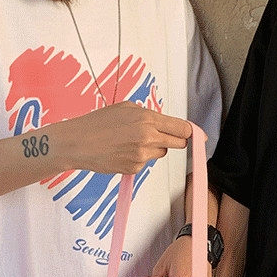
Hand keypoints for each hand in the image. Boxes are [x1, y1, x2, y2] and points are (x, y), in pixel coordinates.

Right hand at [62, 102, 191, 175]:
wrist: (77, 143)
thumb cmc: (97, 123)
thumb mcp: (125, 108)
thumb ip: (148, 115)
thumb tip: (165, 123)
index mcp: (146, 118)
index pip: (181, 128)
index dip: (192, 133)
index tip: (199, 136)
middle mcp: (147, 137)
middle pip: (178, 143)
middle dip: (176, 140)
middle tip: (167, 137)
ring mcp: (141, 155)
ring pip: (161, 152)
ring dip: (154, 147)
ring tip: (132, 141)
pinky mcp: (134, 168)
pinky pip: (146, 162)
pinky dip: (139, 157)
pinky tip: (123, 151)